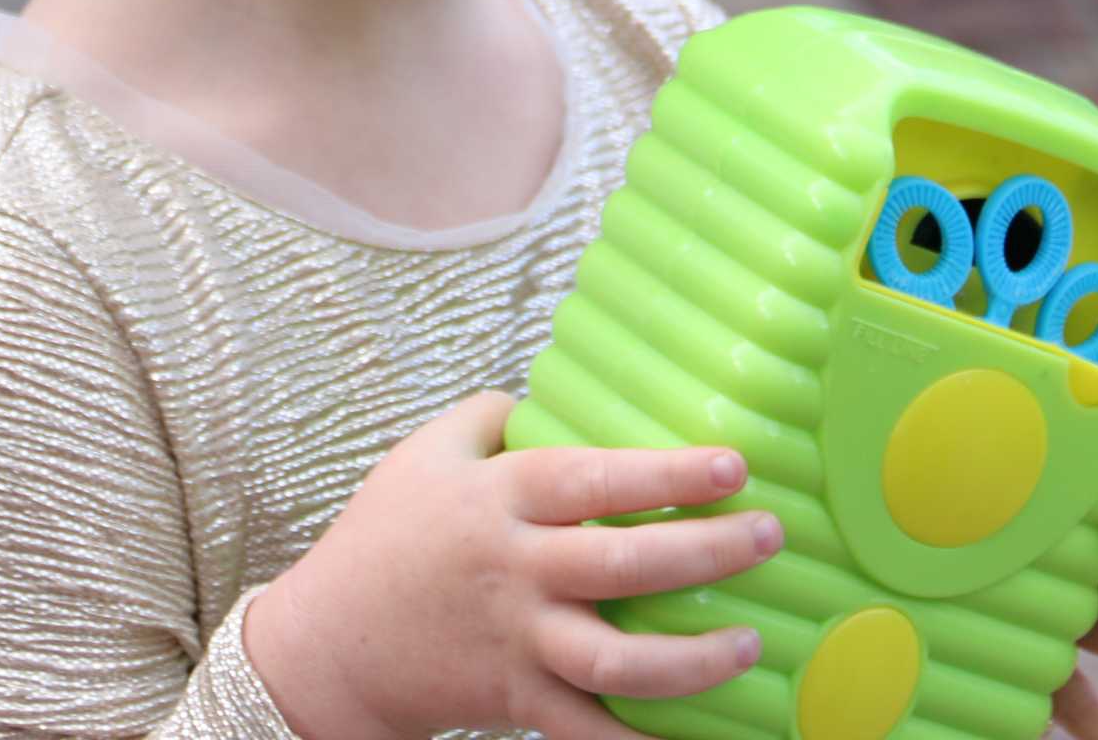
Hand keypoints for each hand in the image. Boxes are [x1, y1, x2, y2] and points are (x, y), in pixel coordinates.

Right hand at [246, 391, 782, 739]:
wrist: (330, 646)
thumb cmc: (382, 538)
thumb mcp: (424, 453)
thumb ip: (491, 416)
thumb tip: (556, 391)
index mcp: (498, 500)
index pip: (592, 480)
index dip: (666, 472)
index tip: (732, 464)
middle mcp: (514, 572)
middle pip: (622, 567)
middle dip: (706, 554)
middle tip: (767, 536)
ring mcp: (517, 644)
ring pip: (616, 665)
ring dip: (693, 661)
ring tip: (748, 642)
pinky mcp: (516, 703)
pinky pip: (590, 734)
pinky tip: (702, 736)